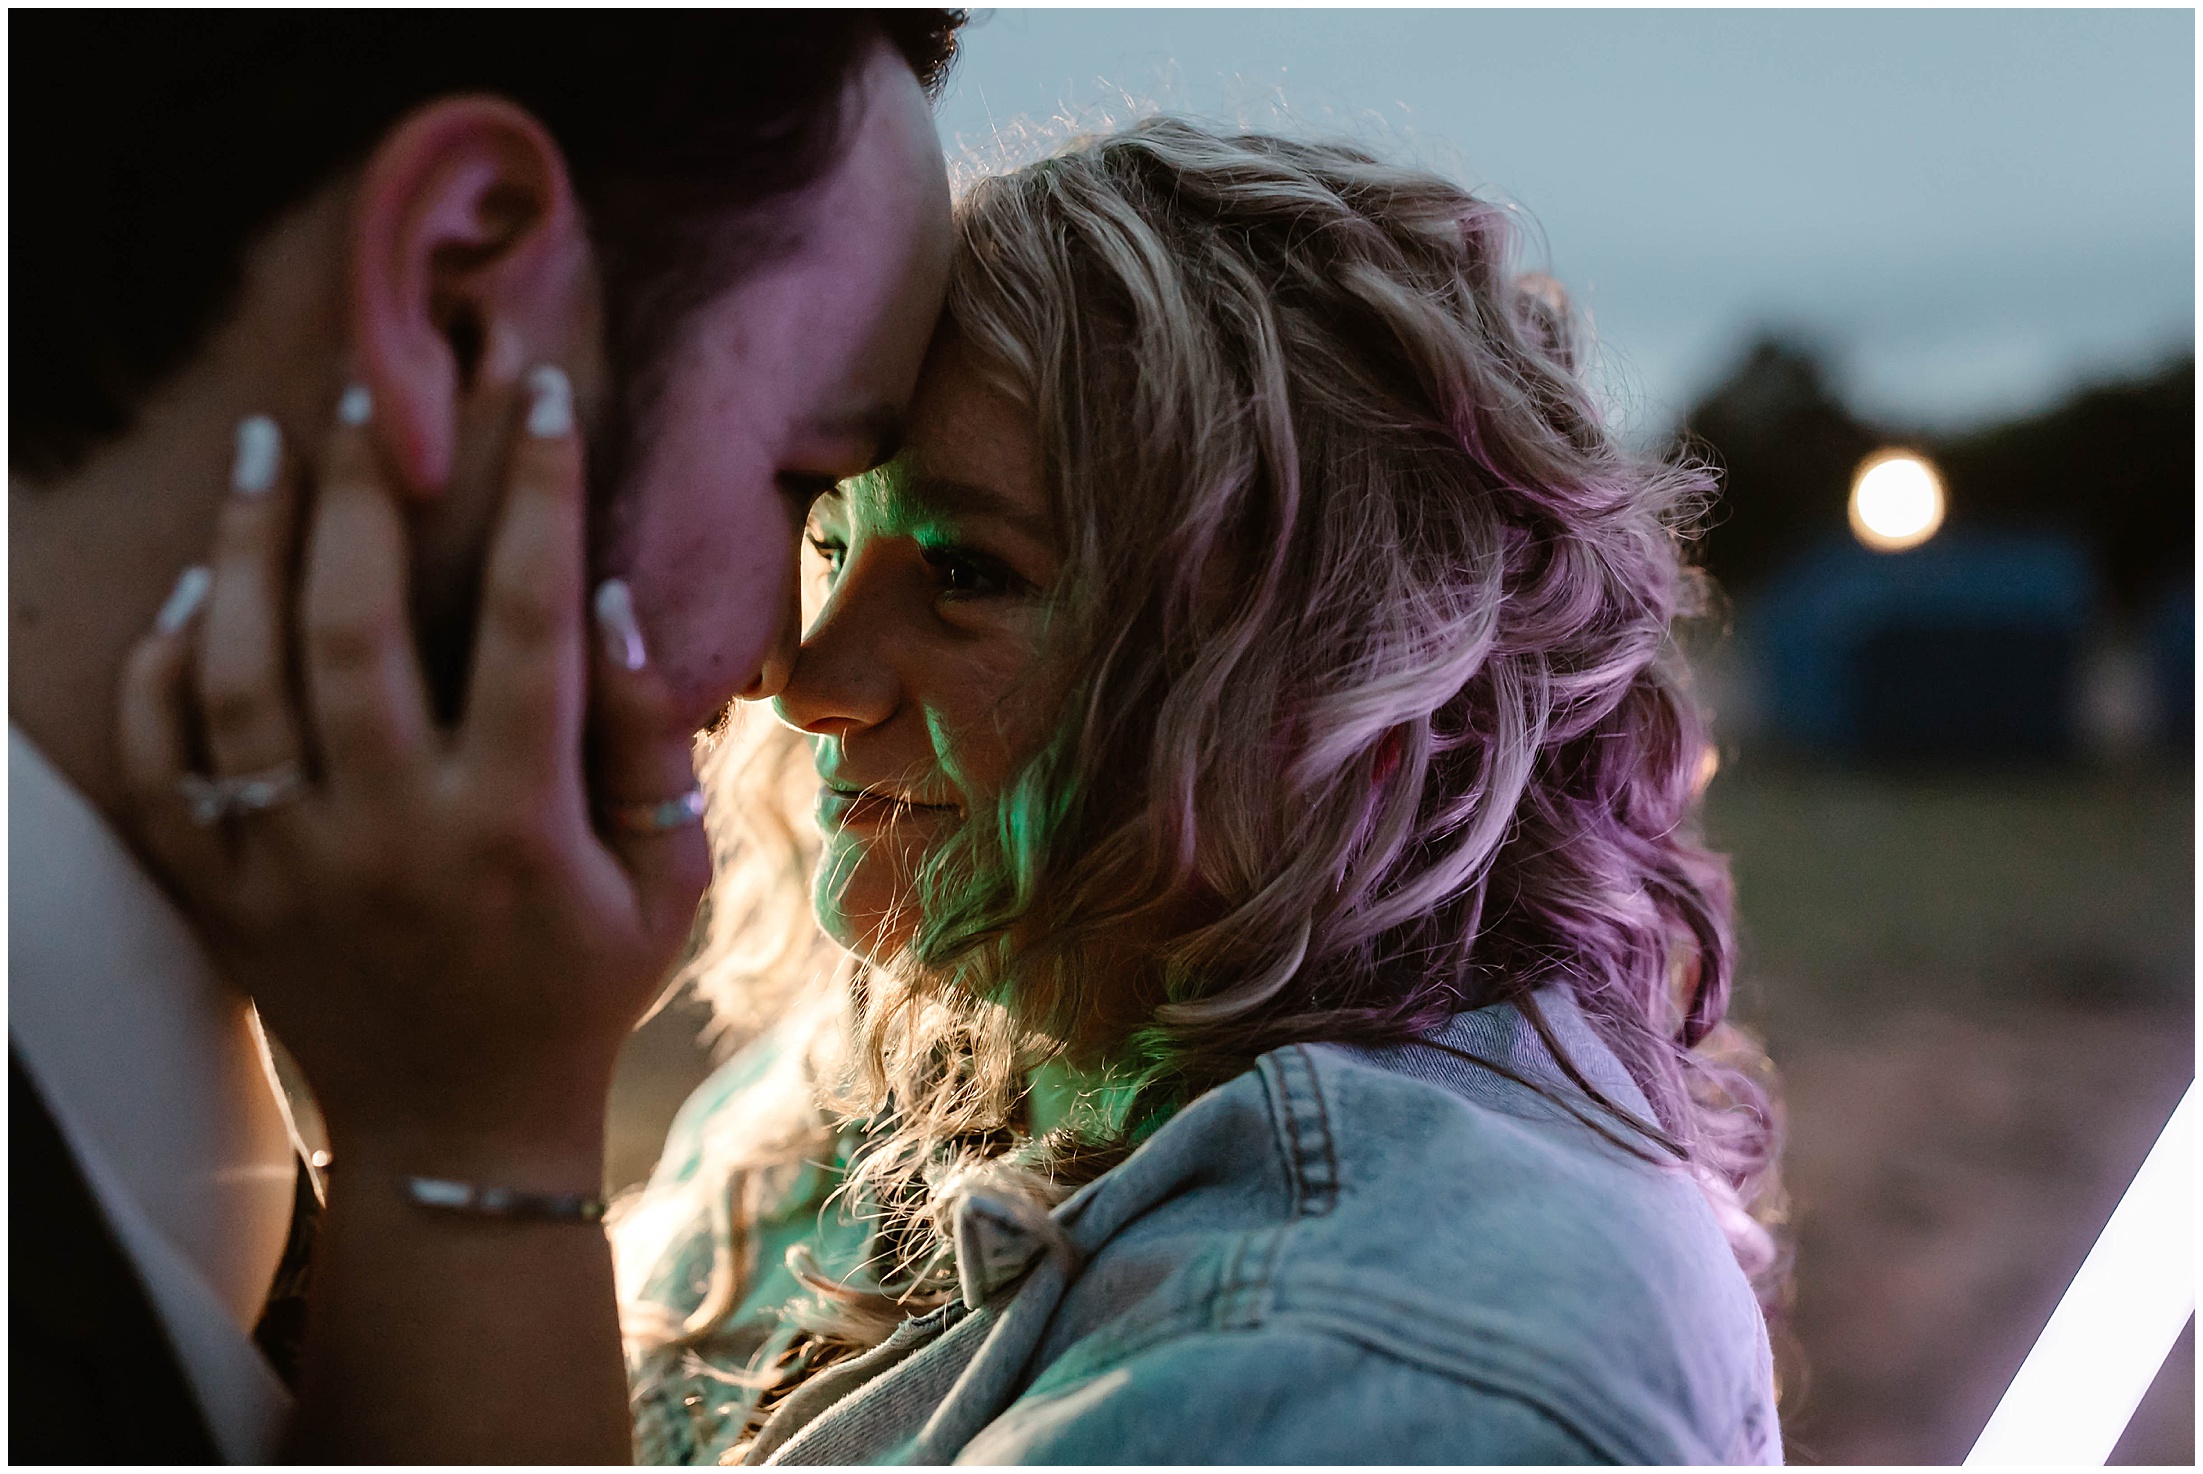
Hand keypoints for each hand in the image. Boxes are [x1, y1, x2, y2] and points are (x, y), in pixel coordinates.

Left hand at [116, 365, 710, 1183]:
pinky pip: (162, 764)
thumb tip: (610, 600)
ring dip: (246, 550)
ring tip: (262, 450)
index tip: (540, 396)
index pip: (527, 625)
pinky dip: (162, 672)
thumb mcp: (669, 879)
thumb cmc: (584, 987)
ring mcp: (288, 865)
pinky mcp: (221, 893)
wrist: (459, 1129)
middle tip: (363, 391)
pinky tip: (192, 597)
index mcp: (516, 826)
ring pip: (239, 679)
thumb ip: (652, 745)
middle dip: (360, 493)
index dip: (539, 496)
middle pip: (354, 629)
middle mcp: (392, 835)